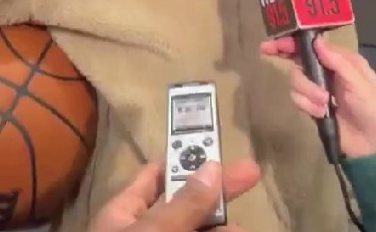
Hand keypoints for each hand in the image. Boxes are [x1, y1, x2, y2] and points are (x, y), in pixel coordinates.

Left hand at [89, 159, 260, 231]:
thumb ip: (183, 206)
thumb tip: (213, 167)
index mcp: (124, 215)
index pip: (156, 176)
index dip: (187, 159)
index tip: (221, 150)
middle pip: (183, 208)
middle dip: (215, 198)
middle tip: (251, 178)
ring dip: (221, 231)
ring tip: (244, 231)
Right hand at [260, 35, 375, 158]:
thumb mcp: (360, 82)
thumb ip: (337, 62)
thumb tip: (315, 41)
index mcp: (341, 61)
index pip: (312, 46)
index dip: (292, 42)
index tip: (272, 42)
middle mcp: (327, 73)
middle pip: (298, 62)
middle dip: (289, 62)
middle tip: (268, 54)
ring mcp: (319, 92)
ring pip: (296, 82)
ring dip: (306, 91)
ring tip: (324, 104)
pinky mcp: (314, 109)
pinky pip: (299, 100)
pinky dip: (307, 105)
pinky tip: (322, 113)